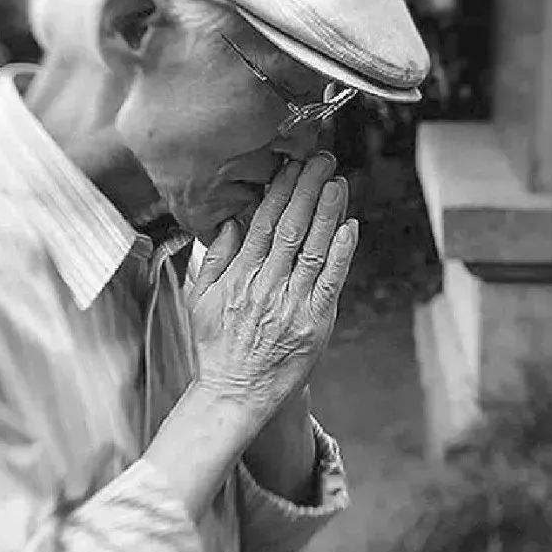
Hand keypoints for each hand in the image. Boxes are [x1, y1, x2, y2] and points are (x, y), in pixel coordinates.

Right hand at [187, 152, 355, 426]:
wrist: (235, 392)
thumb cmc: (217, 345)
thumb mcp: (200, 298)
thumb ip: (215, 257)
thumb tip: (230, 220)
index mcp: (239, 275)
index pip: (262, 221)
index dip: (280, 189)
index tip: (292, 163)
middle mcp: (266, 286)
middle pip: (290, 227)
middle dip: (307, 188)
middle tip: (322, 158)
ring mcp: (292, 304)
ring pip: (313, 248)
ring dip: (328, 212)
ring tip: (338, 182)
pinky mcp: (314, 323)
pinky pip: (331, 282)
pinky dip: (341, 253)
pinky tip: (350, 227)